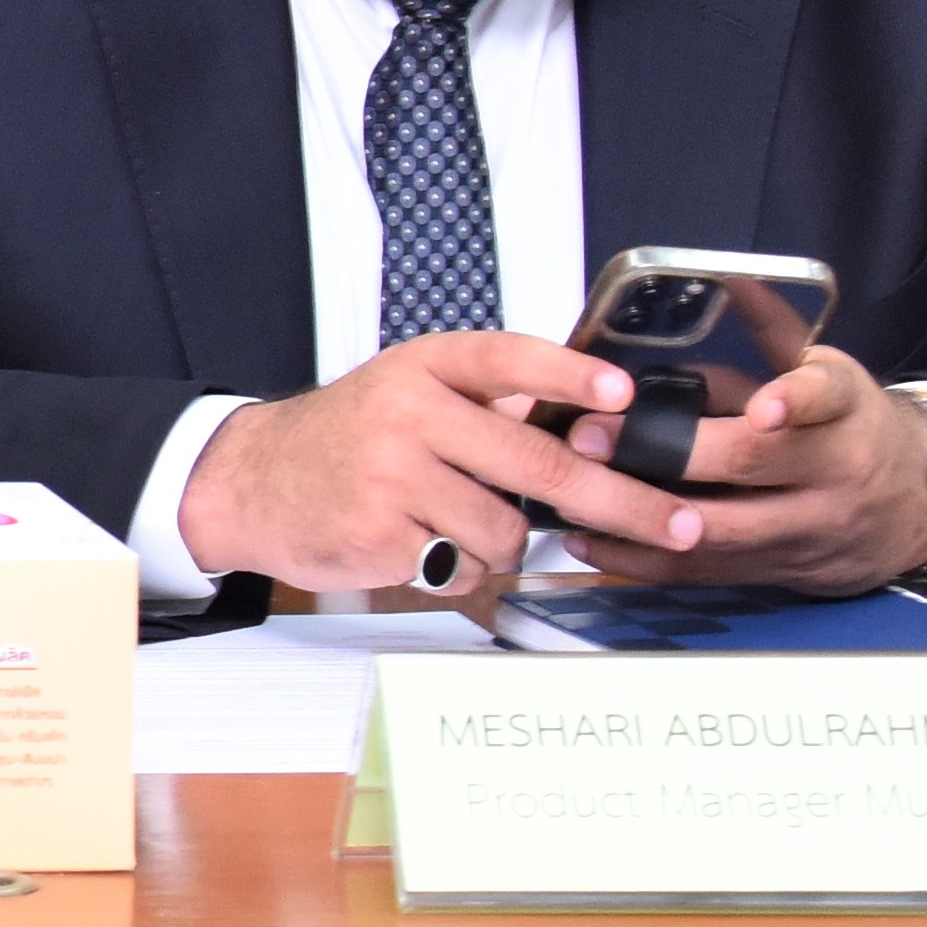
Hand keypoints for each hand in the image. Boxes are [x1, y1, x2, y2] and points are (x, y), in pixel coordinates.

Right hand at [171, 333, 708, 592]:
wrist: (249, 481)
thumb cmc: (347, 438)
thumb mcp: (411, 394)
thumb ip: (491, 406)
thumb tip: (596, 434)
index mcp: (424, 368)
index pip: (507, 359)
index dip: (570, 374)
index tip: (622, 393)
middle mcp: (410, 413)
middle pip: (542, 465)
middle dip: (624, 501)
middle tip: (677, 523)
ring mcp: (393, 475)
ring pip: (508, 530)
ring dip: (501, 543)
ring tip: (452, 524)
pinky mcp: (382, 534)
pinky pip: (463, 566)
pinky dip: (455, 566)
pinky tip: (415, 542)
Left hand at [558, 349, 926, 589]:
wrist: (922, 508)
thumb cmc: (855, 429)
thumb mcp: (830, 375)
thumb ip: (775, 333)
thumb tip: (729, 281)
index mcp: (844, 409)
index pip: (826, 397)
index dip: (794, 400)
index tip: (766, 406)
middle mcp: (833, 471)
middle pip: (752, 465)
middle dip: (667, 453)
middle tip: (593, 437)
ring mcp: (809, 528)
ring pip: (720, 528)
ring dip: (639, 514)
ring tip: (572, 493)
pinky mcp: (784, 571)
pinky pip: (707, 573)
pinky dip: (645, 561)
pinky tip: (591, 541)